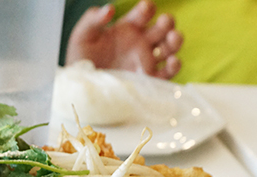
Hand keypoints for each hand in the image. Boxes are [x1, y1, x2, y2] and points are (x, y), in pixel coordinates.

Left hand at [65, 1, 182, 79]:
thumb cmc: (81, 60)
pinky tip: (172, 61)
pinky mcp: (148, 79)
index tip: (145, 10)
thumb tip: (110, 9)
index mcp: (128, 27)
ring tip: (173, 38)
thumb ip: (93, 19)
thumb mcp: (82, 36)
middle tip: (164, 22)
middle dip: (167, 22)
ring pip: (169, 47)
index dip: (148, 9)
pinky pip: (167, 73)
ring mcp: (146, 61)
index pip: (144, 13)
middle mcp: (140, 42)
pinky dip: (174, 66)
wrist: (82, 87)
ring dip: (175, 41)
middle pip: (162, 28)